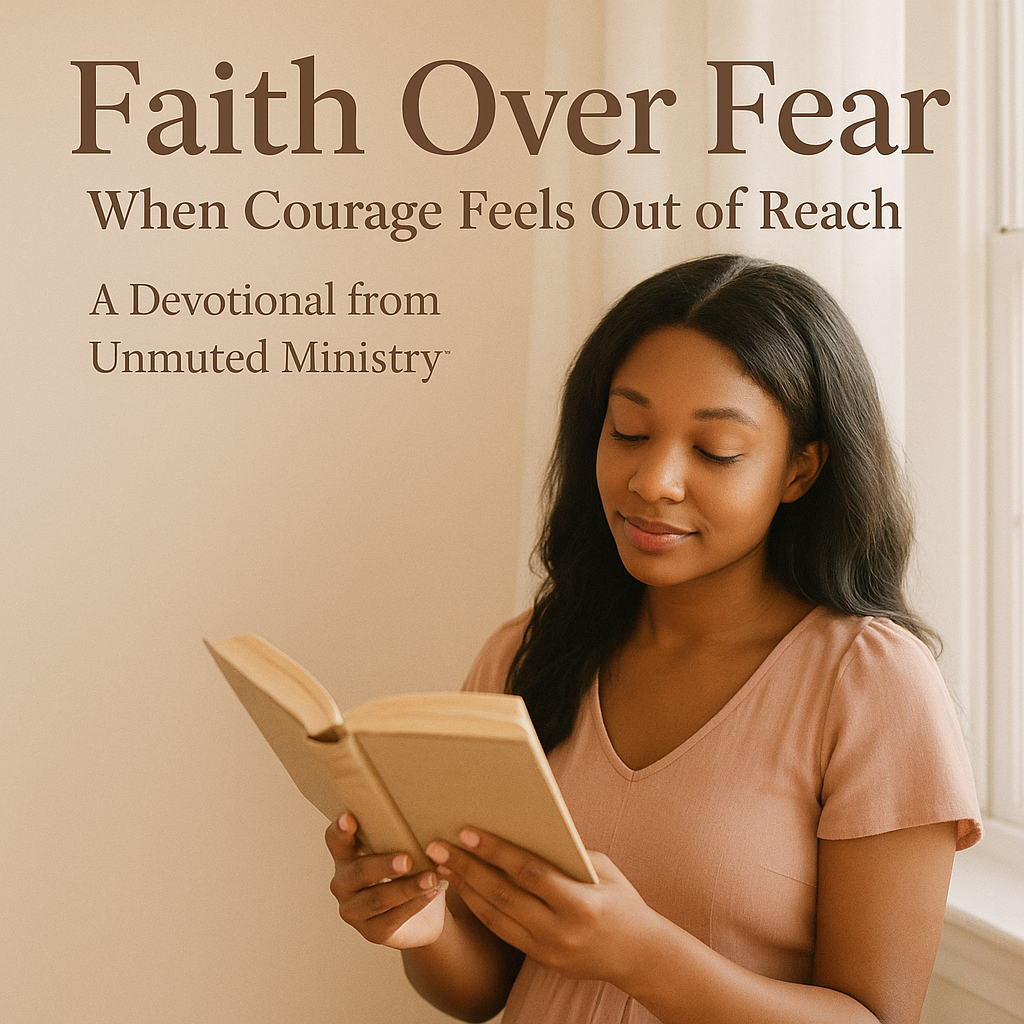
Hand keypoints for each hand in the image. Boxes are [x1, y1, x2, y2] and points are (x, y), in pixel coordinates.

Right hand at [325, 812, 447, 948]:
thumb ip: (399, 836)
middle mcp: (343, 883)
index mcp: (346, 856)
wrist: (424, 914)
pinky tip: (431, 893)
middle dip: (384, 865)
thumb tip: (421, 816)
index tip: (349, 818)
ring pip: (377, 898)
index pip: (336, 840)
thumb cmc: (409, 871)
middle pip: (360, 871)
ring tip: (430, 878)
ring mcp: (354, 910)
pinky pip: (392, 918)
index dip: (340, 830)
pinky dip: (414, 904)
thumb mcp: (402, 850)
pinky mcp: (371, 932)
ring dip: (406, 888)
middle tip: (408, 860)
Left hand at [425, 829, 655, 985]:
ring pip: (496, 916)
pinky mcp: (540, 959)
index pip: (529, 873)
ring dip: (465, 889)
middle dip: (468, 868)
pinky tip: (464, 889)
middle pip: (504, 895)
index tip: (469, 832)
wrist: (638, 954)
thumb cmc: (621, 900)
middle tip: (439, 846)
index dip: (496, 851)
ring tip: (443, 865)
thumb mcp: (603, 869)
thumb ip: (566, 853)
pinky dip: (479, 908)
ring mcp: (548, 949)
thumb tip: (526, 825)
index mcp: (580, 903)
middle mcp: (560, 930)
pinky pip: (501, 931)